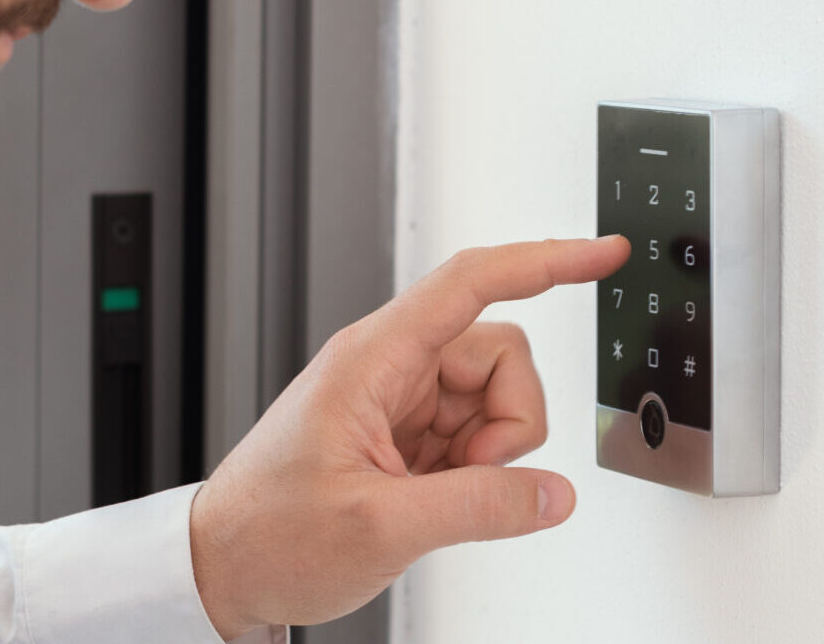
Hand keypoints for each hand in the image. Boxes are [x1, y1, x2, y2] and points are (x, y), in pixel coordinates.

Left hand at [188, 236, 631, 637]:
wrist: (222, 570)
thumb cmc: (268, 535)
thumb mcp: (380, 527)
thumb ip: (478, 507)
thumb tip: (552, 494)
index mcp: (371, 359)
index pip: (473, 282)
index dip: (545, 261)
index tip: (601, 253)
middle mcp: (387, 369)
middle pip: (501, 354)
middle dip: (509, 421)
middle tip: (466, 477)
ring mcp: (399, 403)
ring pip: (495, 399)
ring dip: (491, 453)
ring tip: (437, 494)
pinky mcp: (406, 438)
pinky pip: (475, 436)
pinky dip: (473, 472)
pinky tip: (431, 499)